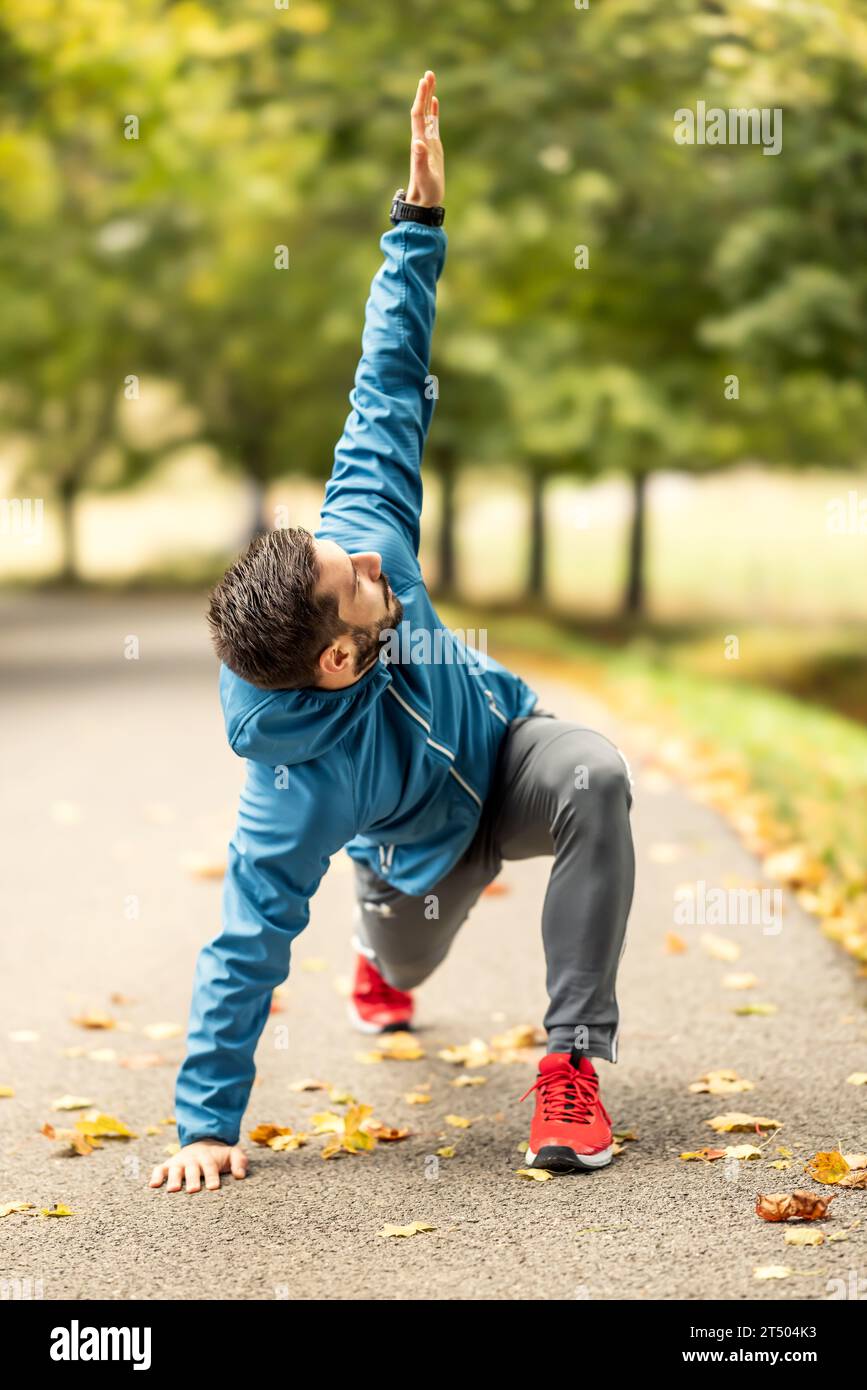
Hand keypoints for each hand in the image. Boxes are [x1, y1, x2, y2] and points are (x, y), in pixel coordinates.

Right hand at [148, 1140, 247, 1192]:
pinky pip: (159, 1169)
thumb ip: (239, 1161)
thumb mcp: (232, 1154)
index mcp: (208, 1157)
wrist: (203, 1142)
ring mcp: (179, 1162)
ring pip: (175, 1169)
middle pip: (192, 1169)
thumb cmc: (219, 1156)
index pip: (210, 1166)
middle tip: (194, 1190)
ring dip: (174, 1178)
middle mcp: (192, 1159)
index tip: (214, 1187)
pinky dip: (156, 1176)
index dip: (212, 1175)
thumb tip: (240, 1175)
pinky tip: (153, 1185)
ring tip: (173, 1189)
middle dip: (193, 1179)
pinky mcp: (168, 1165)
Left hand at [405, 70, 443, 207]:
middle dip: (424, 92)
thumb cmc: (425, 191)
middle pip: (421, 110)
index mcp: (419, 143)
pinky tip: (435, 101)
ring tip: (431, 79)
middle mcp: (421, 139)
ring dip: (428, 97)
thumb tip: (418, 142)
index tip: (424, 81)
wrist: (424, 202)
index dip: (420, 98)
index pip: (418, 115)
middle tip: (429, 73)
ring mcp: (427, 142)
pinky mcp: (433, 147)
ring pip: (427, 114)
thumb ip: (420, 160)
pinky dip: (434, 112)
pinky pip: (433, 124)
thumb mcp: (424, 176)